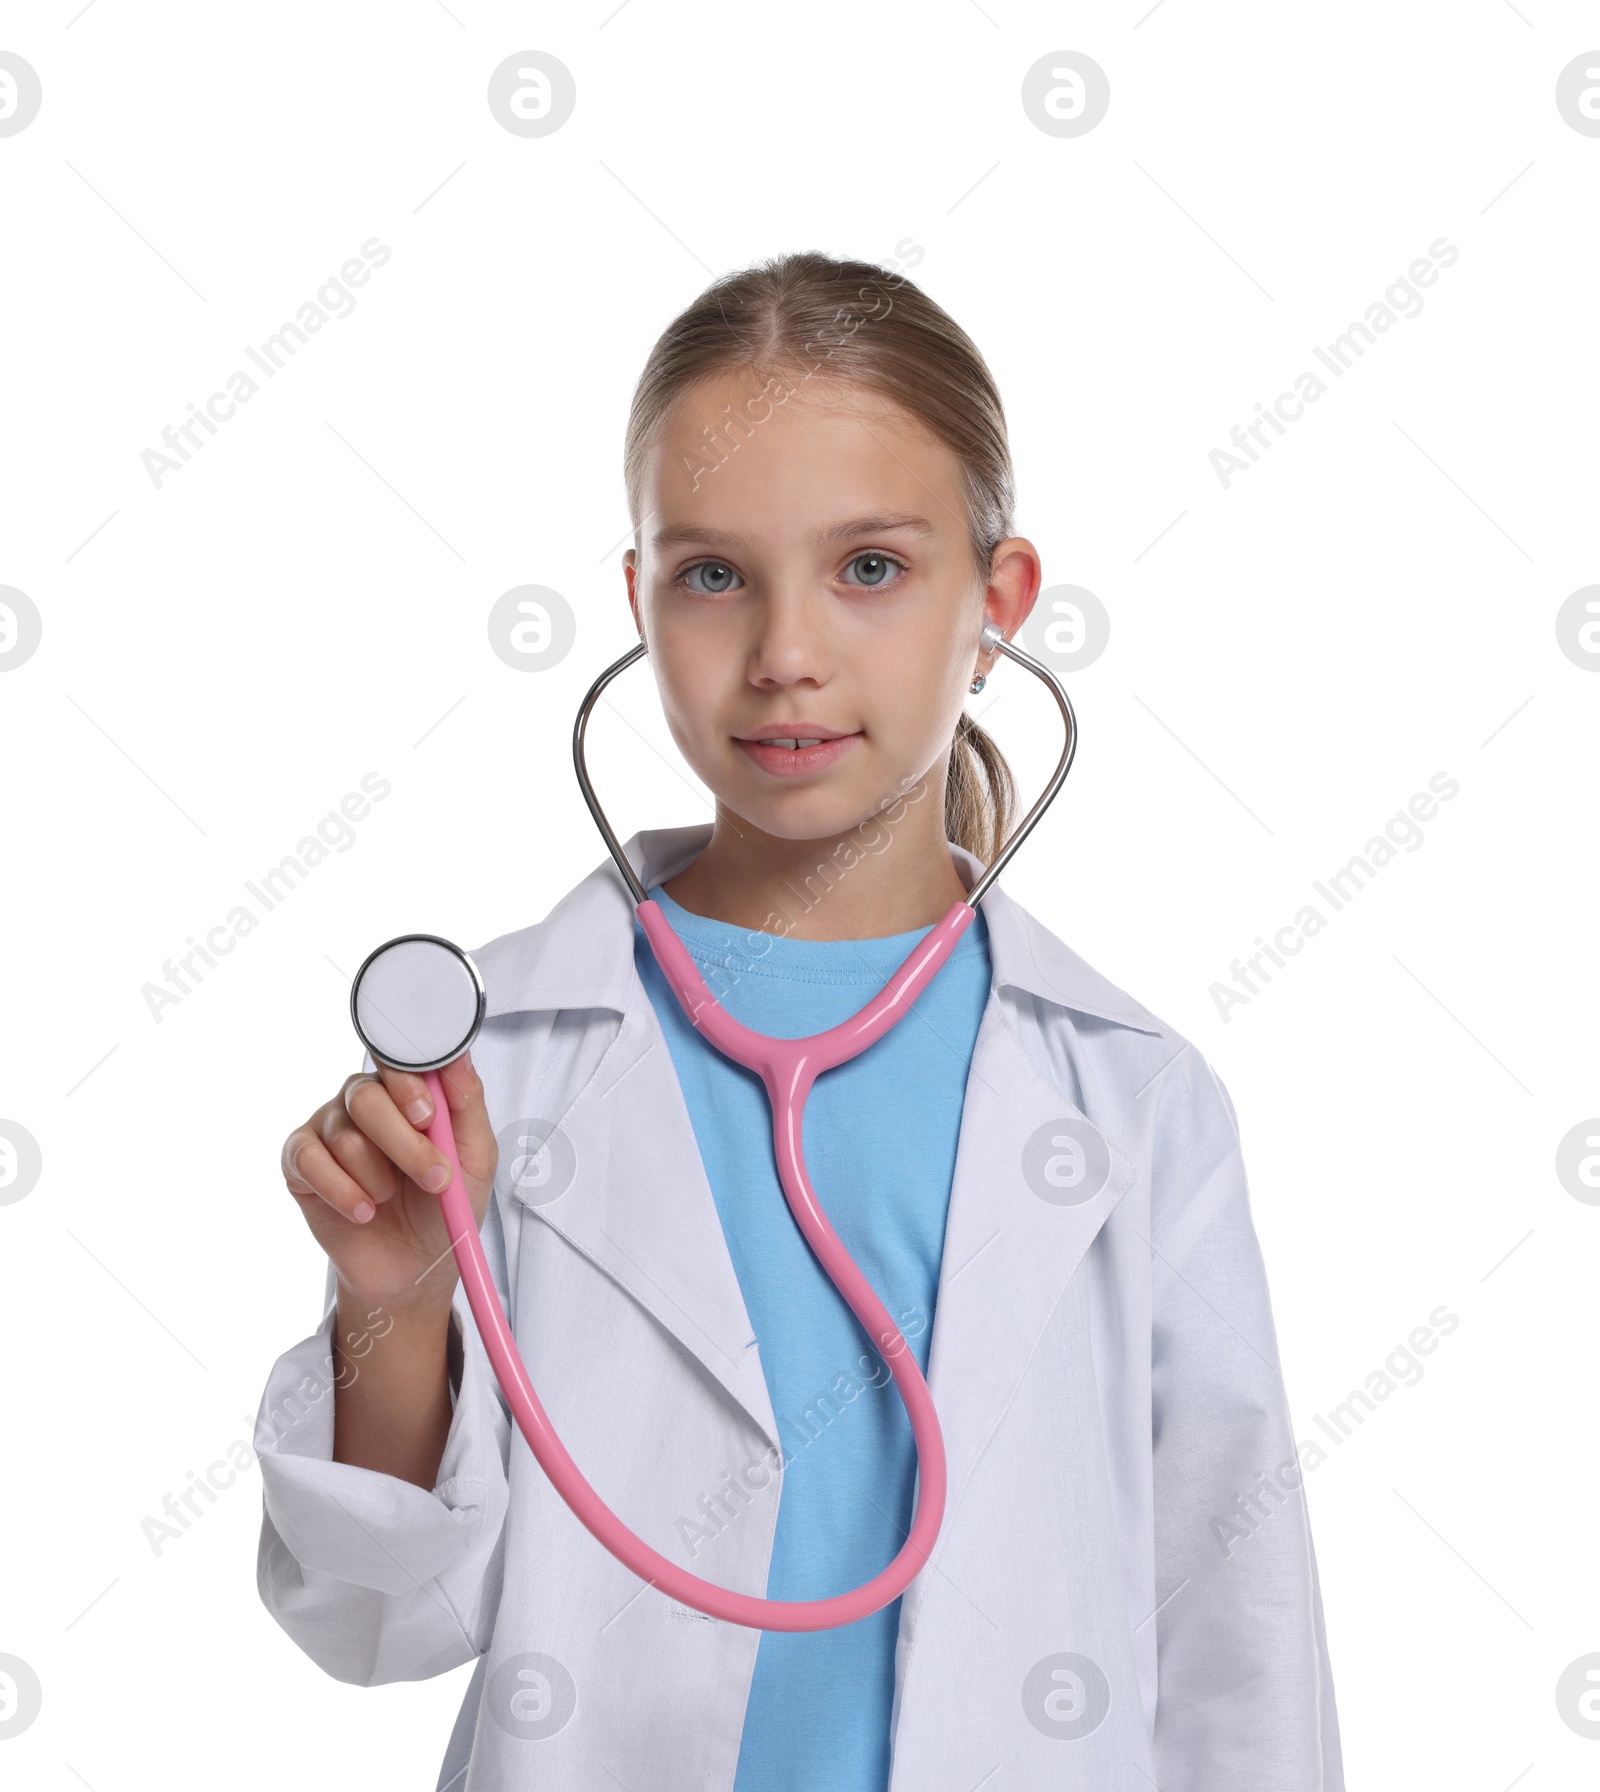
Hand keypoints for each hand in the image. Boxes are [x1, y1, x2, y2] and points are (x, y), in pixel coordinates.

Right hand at [280, 1051, 496, 1313]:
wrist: (415, 1266)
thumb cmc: (445, 1204)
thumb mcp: (475, 1156)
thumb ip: (467, 1102)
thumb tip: (458, 1055)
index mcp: (405, 1090)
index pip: (396, 1061)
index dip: (408, 1086)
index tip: (427, 1117)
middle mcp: (362, 1101)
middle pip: (367, 1098)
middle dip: (404, 1145)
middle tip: (432, 1178)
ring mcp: (327, 1128)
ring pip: (345, 1137)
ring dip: (379, 1180)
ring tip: (391, 1199)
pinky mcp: (299, 1161)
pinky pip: (310, 1162)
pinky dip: (343, 1193)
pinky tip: (364, 1212)